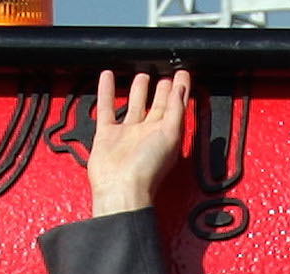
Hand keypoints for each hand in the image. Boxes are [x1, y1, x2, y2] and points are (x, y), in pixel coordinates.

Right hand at [88, 70, 190, 216]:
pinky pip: (106, 107)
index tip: (182, 72)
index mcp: (167, 133)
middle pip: (157, 104)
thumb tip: (181, 88)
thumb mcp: (170, 135)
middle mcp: (148, 133)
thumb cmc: (148, 168)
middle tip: (165, 71)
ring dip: (139, 89)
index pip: (176, 106)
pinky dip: (106, 91)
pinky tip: (107, 76)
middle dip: (162, 88)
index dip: (180, 89)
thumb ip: (175, 110)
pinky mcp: (107, 134)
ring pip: (134, 105)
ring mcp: (127, 133)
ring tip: (142, 73)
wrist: (120, 186)